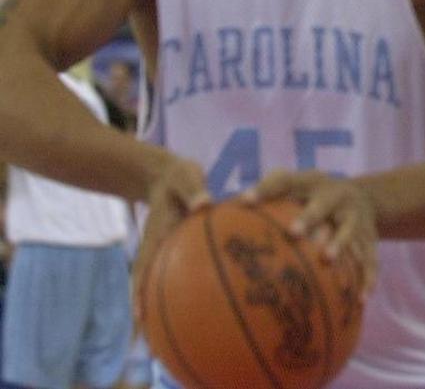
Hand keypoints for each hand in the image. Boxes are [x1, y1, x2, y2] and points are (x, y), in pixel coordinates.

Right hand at [134, 154, 209, 318]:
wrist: (168, 174)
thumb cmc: (180, 175)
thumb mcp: (186, 175)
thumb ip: (194, 188)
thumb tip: (204, 204)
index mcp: (157, 231)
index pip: (144, 264)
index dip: (140, 289)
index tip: (138, 312)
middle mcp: (156, 243)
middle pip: (145, 279)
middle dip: (143, 304)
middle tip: (144, 332)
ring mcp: (161, 246)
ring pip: (156, 277)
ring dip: (157, 300)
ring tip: (162, 327)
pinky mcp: (172, 246)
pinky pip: (174, 268)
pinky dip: (178, 283)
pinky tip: (197, 297)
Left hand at [245, 170, 378, 296]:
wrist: (366, 197)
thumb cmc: (312, 199)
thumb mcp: (295, 189)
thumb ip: (264, 198)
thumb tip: (212, 214)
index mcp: (311, 183)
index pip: (286, 181)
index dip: (266, 189)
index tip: (245, 201)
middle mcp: (336, 196)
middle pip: (322, 204)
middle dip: (309, 216)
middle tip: (293, 233)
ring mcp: (356, 216)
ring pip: (349, 229)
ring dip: (339, 242)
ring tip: (327, 259)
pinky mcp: (370, 237)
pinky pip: (371, 258)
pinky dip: (367, 277)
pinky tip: (361, 299)